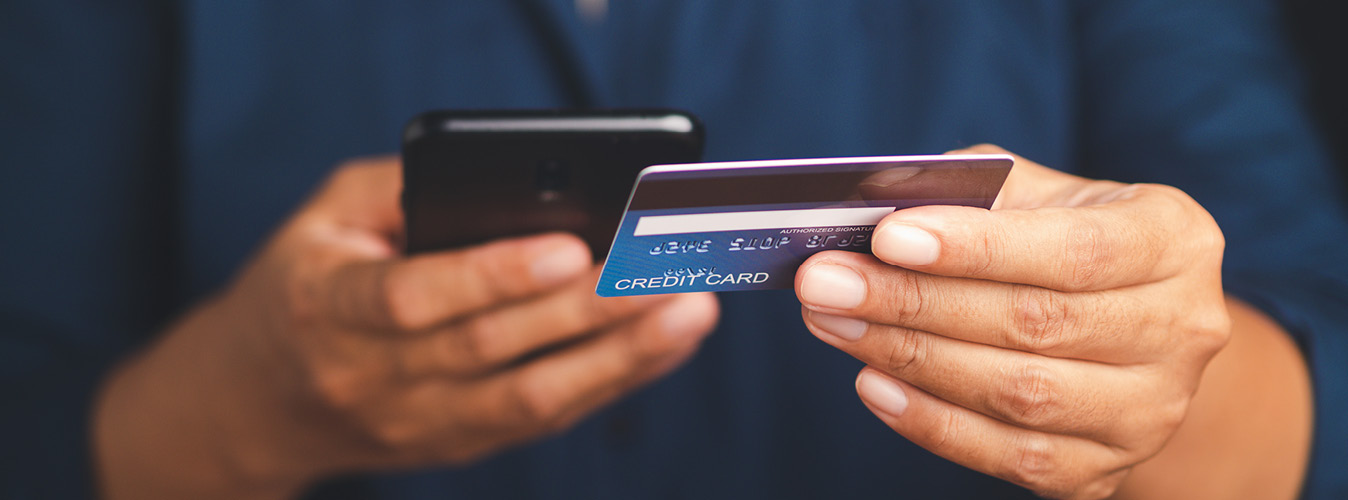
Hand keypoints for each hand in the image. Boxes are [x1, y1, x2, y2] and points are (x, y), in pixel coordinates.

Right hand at [95, 157, 718, 498]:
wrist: (258, 404)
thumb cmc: (302, 287)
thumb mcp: (322, 218)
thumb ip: (399, 188)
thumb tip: (508, 174)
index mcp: (329, 307)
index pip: (413, 299)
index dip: (493, 276)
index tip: (568, 246)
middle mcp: (373, 377)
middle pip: (493, 350)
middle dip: (589, 309)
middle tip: (664, 267)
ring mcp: (419, 424)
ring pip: (532, 399)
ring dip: (621, 355)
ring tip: (689, 309)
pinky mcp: (460, 447)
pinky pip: (544, 419)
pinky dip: (612, 380)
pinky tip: (663, 343)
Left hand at [795, 145, 1228, 498]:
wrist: (1127, 329)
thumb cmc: (1063, 240)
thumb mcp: (1038, 194)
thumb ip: (971, 192)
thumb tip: (875, 208)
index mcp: (1173, 239)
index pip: (1075, 249)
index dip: (978, 247)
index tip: (887, 236)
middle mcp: (1181, 328)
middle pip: (1037, 323)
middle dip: (915, 302)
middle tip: (825, 281)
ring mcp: (1151, 410)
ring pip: (1022, 394)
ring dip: (911, 358)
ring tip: (833, 322)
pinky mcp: (1106, 469)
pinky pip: (1013, 456)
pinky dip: (934, 424)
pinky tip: (873, 383)